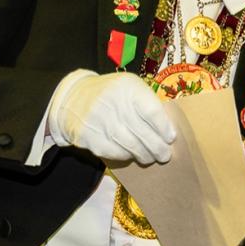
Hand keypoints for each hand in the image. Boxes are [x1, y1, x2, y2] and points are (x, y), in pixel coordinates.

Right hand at [47, 71, 176, 164]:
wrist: (74, 97)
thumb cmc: (112, 94)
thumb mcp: (130, 87)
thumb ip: (148, 103)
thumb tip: (168, 130)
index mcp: (127, 87)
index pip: (152, 111)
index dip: (164, 128)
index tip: (170, 137)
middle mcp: (113, 103)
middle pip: (143, 133)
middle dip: (158, 148)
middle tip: (165, 155)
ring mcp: (99, 121)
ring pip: (131, 146)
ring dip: (145, 155)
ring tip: (151, 157)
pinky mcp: (89, 137)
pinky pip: (116, 152)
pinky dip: (127, 156)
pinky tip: (132, 154)